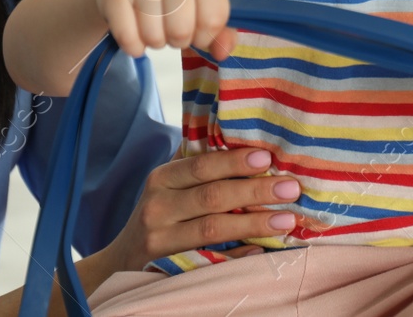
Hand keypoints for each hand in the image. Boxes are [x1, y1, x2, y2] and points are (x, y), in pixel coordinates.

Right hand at [92, 0, 234, 60]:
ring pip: (154, 37)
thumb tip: (223, 52)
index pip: (214, 19)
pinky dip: (133, 46)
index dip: (206, 37)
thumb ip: (220, 32)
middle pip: (183, 31)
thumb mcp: (200, 8)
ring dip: (155, 42)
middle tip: (170, 28)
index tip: (196, 30)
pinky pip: (129, 39)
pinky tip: (134, 32)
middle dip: (178, 41)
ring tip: (153, 26)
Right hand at [105, 147, 307, 269]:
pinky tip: (263, 251)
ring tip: (287, 220)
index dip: (234, 161)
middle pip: (212, 197)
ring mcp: (161, 241)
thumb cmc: (159, 215)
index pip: (201, 166)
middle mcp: (158, 208)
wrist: (121, 262)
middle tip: (291, 188)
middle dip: (255, 190)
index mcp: (162, 179)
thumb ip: (198, 166)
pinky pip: (209, 261)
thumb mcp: (168, 186)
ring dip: (255, 223)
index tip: (267, 157)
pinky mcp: (169, 268)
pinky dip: (238, 256)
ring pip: (213, 229)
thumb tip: (247, 143)